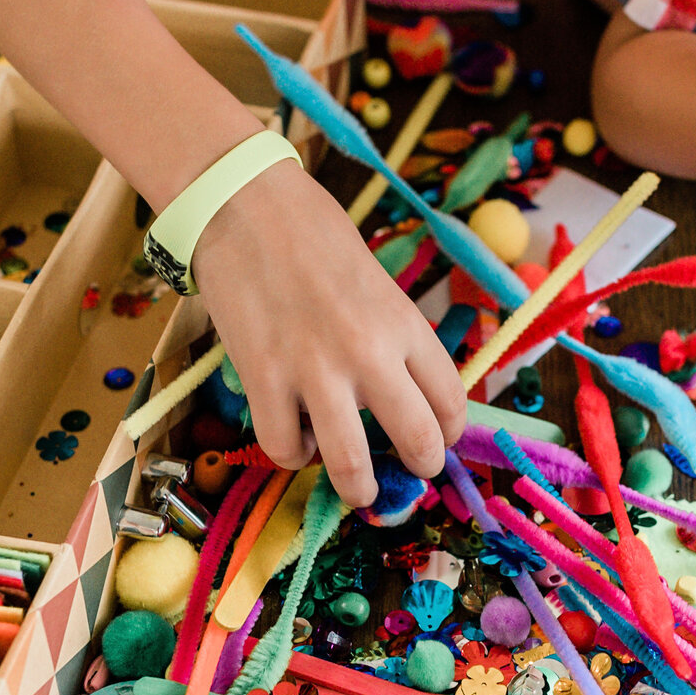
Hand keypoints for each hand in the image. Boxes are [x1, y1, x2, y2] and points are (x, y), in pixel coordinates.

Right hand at [191, 164, 464, 505]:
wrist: (244, 204)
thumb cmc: (312, 233)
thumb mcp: (376, 281)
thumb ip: (392, 335)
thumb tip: (402, 391)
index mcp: (405, 323)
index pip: (452, 401)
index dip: (449, 432)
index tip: (439, 438)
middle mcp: (370, 353)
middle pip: (419, 441)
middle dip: (421, 469)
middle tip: (413, 474)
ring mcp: (315, 371)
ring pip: (352, 466)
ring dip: (359, 489)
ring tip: (357, 491)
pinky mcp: (263, 379)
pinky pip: (285, 448)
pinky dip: (292, 454)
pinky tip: (295, 438)